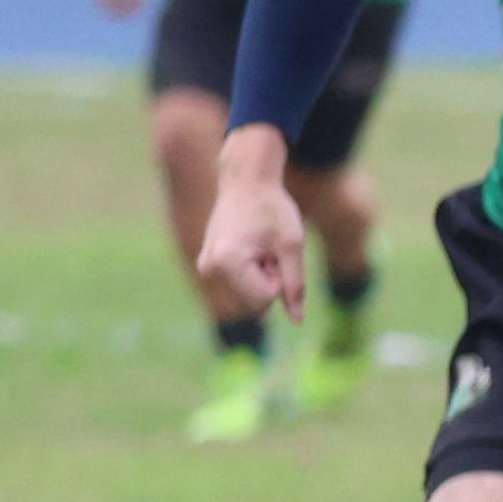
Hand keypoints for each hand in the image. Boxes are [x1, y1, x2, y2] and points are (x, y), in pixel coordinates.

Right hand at [197, 130, 306, 309]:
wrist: (246, 181)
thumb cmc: (272, 208)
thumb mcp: (292, 245)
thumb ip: (294, 285)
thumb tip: (297, 320)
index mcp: (227, 262)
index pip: (265, 299)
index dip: (280, 278)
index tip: (275, 251)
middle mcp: (209, 268)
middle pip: (254, 304)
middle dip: (269, 281)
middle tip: (268, 249)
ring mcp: (205, 268)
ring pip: (247, 298)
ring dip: (261, 278)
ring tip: (259, 247)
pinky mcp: (207, 266)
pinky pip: (239, 287)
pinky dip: (250, 274)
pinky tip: (249, 248)